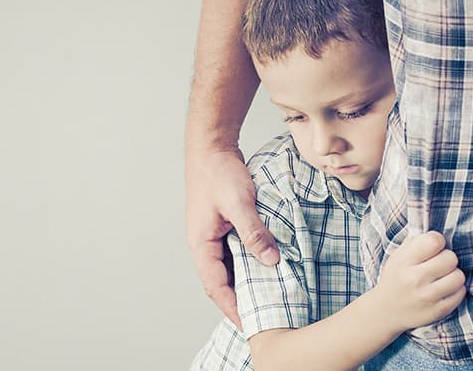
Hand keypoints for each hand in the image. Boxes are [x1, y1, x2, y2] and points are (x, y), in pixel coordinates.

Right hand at [186, 148, 279, 328]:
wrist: (212, 146)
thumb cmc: (219, 172)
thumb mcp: (239, 203)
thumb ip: (254, 232)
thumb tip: (271, 261)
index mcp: (202, 244)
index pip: (216, 286)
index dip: (233, 307)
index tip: (250, 324)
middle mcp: (205, 244)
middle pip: (222, 281)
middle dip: (241, 300)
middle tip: (264, 316)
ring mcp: (213, 235)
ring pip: (230, 267)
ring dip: (247, 281)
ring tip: (268, 297)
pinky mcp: (223, 226)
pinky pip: (236, 252)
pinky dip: (250, 263)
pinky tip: (267, 267)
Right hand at [373, 231, 465, 333]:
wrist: (385, 311)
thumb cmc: (396, 278)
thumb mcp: (397, 256)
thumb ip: (415, 241)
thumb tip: (437, 229)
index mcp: (404, 262)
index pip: (434, 241)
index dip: (437, 241)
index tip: (433, 247)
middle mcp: (415, 280)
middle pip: (450, 258)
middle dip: (446, 258)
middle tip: (438, 264)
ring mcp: (427, 297)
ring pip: (459, 276)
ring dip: (453, 274)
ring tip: (443, 277)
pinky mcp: (438, 311)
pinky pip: (460, 293)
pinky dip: (455, 289)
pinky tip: (444, 289)